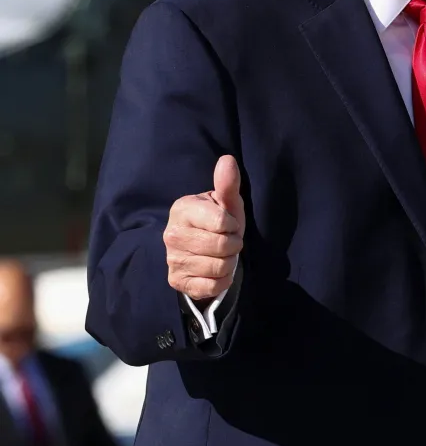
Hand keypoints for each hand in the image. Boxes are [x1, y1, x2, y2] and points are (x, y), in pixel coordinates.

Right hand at [164, 155, 244, 300]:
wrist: (201, 252)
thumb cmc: (217, 222)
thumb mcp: (225, 203)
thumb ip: (227, 184)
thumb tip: (227, 160)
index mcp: (182, 209)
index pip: (222, 221)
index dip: (233, 224)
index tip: (228, 224)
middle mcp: (172, 234)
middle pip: (222, 245)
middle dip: (234, 244)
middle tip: (228, 241)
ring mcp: (172, 260)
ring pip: (219, 267)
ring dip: (229, 263)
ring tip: (222, 255)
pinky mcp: (177, 281)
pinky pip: (212, 286)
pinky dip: (222, 281)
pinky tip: (216, 271)